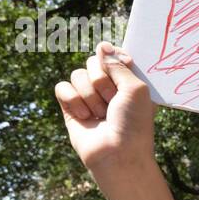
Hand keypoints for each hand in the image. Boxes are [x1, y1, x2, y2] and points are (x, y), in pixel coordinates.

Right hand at [54, 42, 155, 176]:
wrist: (117, 154)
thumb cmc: (133, 123)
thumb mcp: (136, 88)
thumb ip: (118, 64)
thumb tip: (102, 45)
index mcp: (128, 80)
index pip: (114, 54)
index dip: (114, 56)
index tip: (123, 63)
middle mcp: (108, 86)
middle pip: (93, 61)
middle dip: (102, 80)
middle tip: (112, 101)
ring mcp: (88, 96)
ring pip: (77, 74)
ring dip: (90, 95)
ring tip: (101, 114)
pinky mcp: (71, 107)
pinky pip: (62, 87)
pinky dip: (73, 101)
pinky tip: (86, 117)